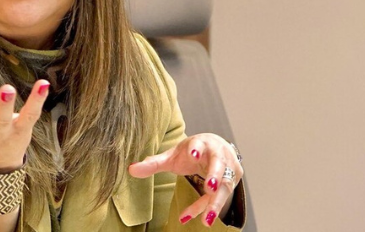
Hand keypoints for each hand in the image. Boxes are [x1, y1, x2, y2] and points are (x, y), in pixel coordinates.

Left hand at [128, 134, 242, 226]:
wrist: (216, 148)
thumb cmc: (192, 152)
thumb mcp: (173, 155)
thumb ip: (154, 163)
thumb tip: (130, 170)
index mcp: (202, 143)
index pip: (200, 144)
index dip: (197, 148)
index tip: (193, 154)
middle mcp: (219, 154)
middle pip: (219, 166)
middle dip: (214, 177)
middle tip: (209, 188)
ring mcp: (229, 168)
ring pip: (224, 187)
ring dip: (215, 203)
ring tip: (206, 220)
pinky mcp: (233, 180)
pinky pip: (219, 197)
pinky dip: (207, 207)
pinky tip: (197, 218)